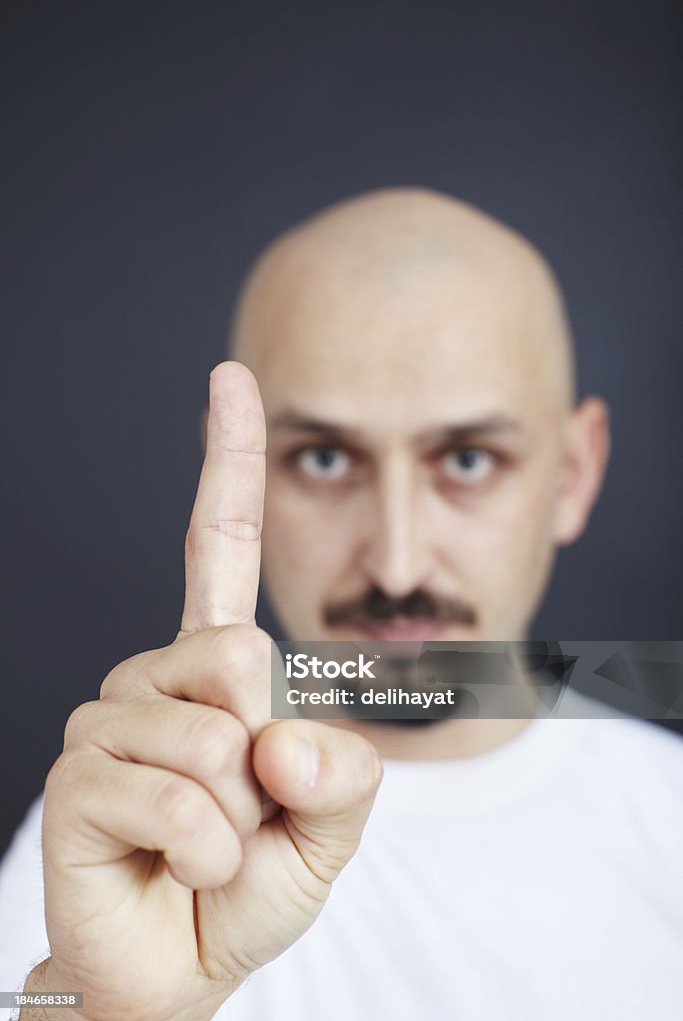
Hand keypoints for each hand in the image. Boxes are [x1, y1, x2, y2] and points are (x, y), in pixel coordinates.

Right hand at [34, 362, 382, 1020]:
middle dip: (265, 753)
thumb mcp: (329, 824)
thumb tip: (280, 731)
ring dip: (236, 814)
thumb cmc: (250, 883)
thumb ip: (344, 772)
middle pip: (238, 656)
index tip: (231, 381)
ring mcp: (110, 722)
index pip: (218, 545)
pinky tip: (177, 863)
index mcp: (215, 667)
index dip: (226, 461)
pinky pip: (176, 799)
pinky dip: (204, 849)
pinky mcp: (78, 777)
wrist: (181, 967)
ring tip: (207, 843)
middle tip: (243, 807)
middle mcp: (156, 676)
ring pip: (211, 738)